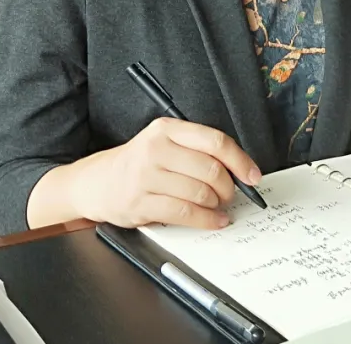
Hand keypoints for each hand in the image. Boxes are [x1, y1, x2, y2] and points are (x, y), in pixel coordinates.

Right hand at [75, 117, 261, 229]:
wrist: (98, 182)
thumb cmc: (139, 163)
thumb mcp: (165, 143)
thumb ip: (198, 150)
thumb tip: (239, 169)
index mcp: (167, 130)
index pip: (215, 141)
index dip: (240, 160)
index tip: (252, 175)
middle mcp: (156, 149)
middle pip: (211, 169)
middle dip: (229, 187)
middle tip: (231, 194)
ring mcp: (146, 176)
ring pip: (200, 193)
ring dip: (217, 204)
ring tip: (218, 207)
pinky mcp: (141, 203)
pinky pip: (185, 213)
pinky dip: (206, 220)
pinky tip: (213, 221)